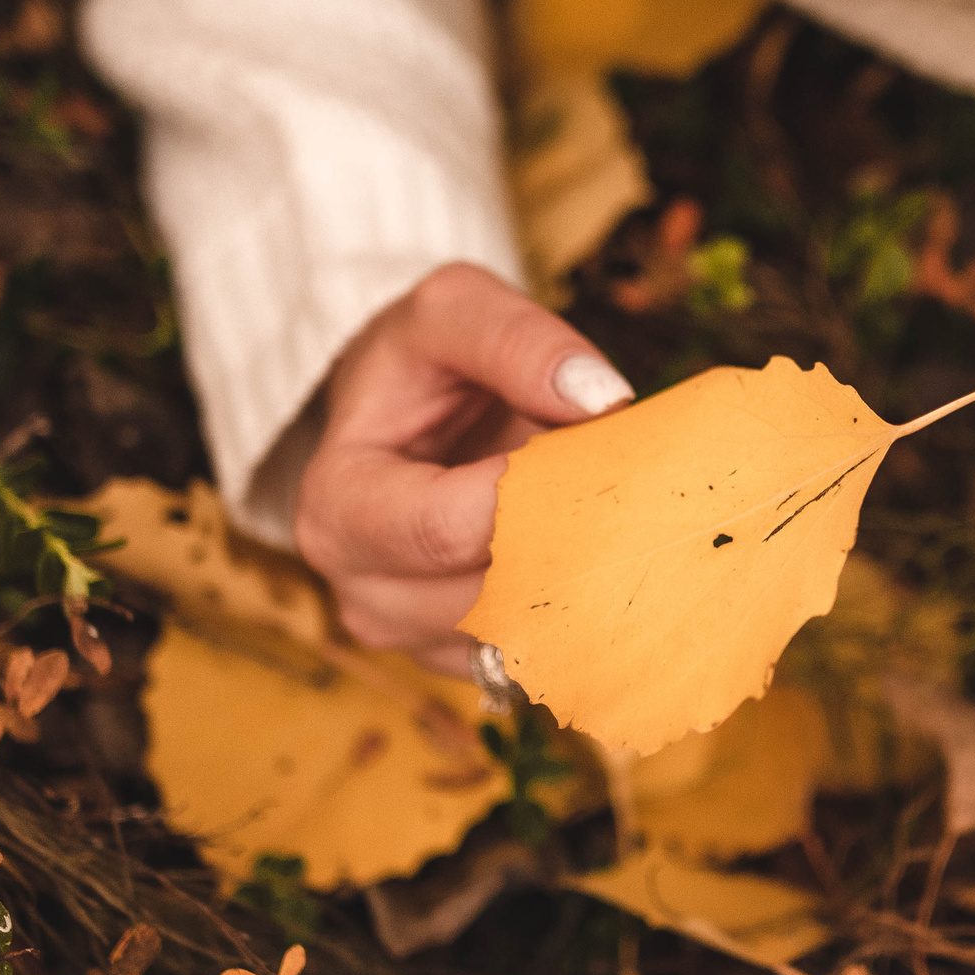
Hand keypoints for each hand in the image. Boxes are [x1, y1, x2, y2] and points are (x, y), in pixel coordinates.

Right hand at [295, 263, 631, 675]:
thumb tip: (600, 400)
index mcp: (339, 505)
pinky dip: (585, 619)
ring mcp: (411, 637)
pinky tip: (609, 565)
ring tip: (621, 522)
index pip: (446, 528)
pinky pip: (538, 663)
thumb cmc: (420, 363)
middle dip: (569, 544)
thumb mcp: (453, 310)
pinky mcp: (461, 661)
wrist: (402, 416)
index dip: (531, 494)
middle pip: (487, 598)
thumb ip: (519, 340)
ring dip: (585, 586)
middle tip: (635, 492)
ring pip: (521, 641)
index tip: (592, 448)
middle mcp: (362, 590)